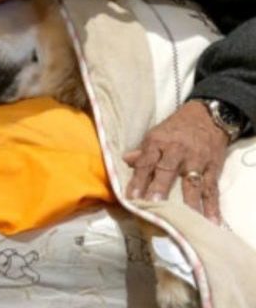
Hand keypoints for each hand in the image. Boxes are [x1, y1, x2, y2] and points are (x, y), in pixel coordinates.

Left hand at [124, 101, 227, 223]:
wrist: (207, 116)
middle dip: (160, 188)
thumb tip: (124, 161)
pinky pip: (213, 189)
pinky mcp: (213, 168)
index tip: (131, 198)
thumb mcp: (155, 134)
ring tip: (183, 219)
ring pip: (192, 182)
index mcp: (158, 142)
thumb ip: (142, 152)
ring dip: (188, 202)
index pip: (146, 162)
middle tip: (153, 205)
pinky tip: (211, 221)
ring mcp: (197, 160)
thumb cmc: (175, 128)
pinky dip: (213, 206)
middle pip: (167, 170)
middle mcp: (177, 151)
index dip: (138, 180)